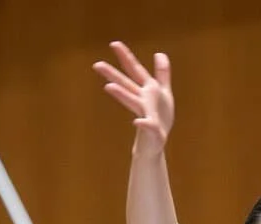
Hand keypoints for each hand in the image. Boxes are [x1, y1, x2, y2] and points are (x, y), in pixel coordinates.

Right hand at [92, 41, 174, 155]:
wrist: (155, 142)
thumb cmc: (159, 117)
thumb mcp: (164, 92)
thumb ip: (162, 73)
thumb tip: (159, 53)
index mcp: (145, 90)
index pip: (134, 70)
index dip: (126, 57)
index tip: (114, 44)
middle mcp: (141, 101)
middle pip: (126, 84)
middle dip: (112, 74)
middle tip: (96, 64)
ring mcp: (145, 114)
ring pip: (132, 102)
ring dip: (121, 94)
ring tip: (108, 87)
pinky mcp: (151, 130)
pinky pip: (148, 126)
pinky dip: (143, 123)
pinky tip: (137, 122)